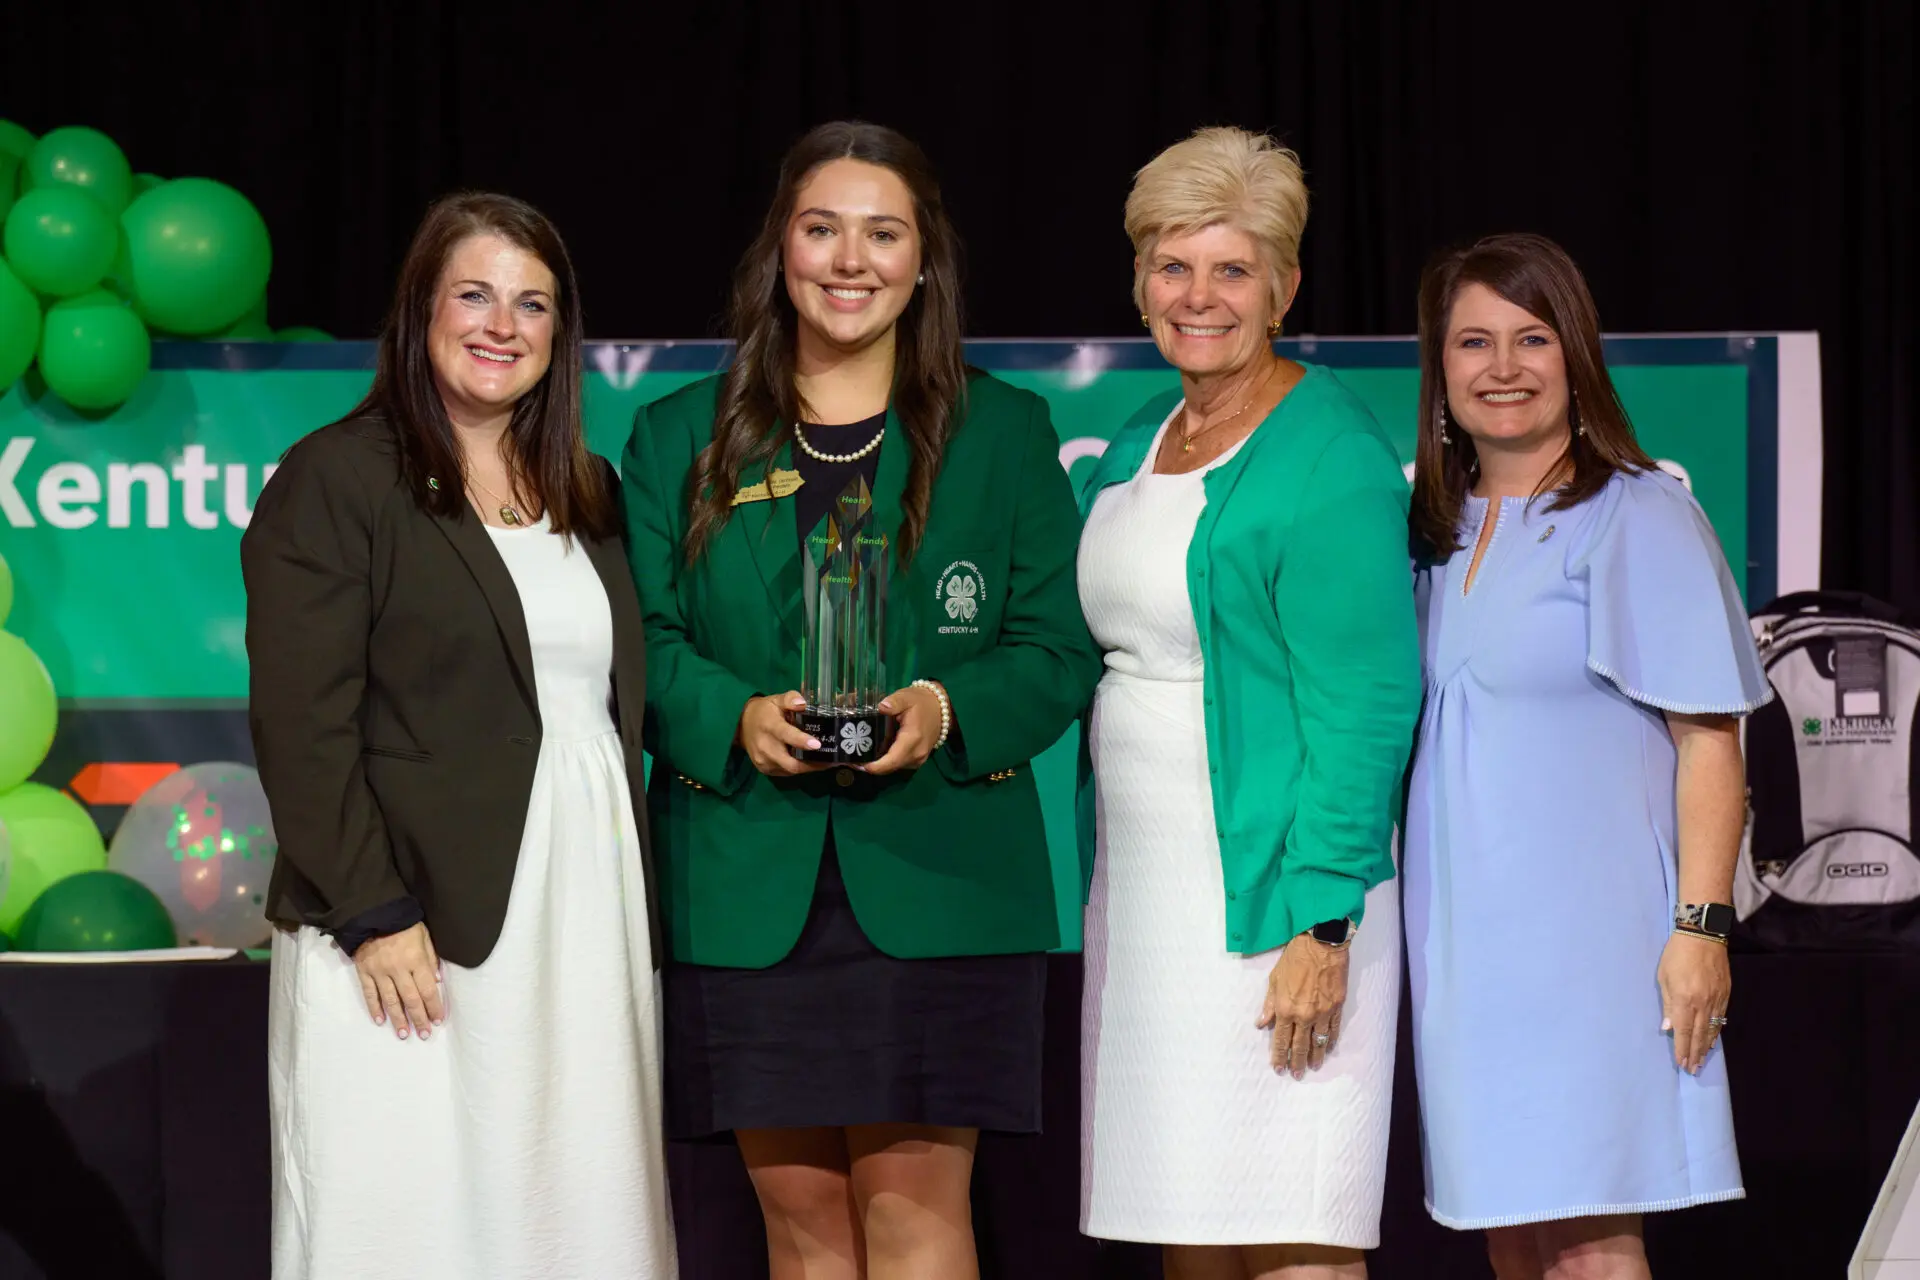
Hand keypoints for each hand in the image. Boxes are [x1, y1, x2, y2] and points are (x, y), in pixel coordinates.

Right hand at [353, 922, 444, 1040]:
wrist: (374, 914)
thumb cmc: (404, 925)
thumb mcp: (425, 936)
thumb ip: (431, 959)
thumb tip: (437, 982)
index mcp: (416, 961)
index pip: (428, 990)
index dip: (434, 1007)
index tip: (437, 1021)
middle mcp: (398, 969)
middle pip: (410, 999)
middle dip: (419, 1019)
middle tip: (424, 1035)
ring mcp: (380, 972)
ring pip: (390, 1001)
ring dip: (398, 1019)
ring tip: (404, 1034)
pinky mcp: (364, 972)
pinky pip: (370, 994)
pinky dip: (374, 1008)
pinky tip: (380, 1021)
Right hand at [737, 691, 829, 775]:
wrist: (741, 725)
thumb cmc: (764, 711)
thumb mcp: (776, 700)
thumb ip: (790, 699)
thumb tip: (802, 703)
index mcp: (769, 726)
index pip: (785, 735)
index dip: (801, 741)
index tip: (817, 744)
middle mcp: (765, 746)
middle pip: (790, 762)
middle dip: (812, 764)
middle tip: (831, 760)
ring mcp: (764, 761)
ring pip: (790, 770)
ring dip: (809, 768)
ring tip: (826, 762)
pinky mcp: (765, 769)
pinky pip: (786, 772)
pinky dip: (799, 769)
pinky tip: (810, 763)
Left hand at [860, 683, 947, 775]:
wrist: (942, 708)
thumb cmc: (921, 702)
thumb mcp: (906, 697)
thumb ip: (894, 702)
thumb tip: (881, 706)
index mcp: (912, 740)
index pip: (891, 761)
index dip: (873, 767)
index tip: (856, 763)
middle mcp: (916, 754)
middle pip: (889, 768)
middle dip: (870, 766)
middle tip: (851, 757)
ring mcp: (918, 759)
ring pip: (893, 767)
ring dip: (877, 765)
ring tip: (859, 754)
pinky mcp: (917, 759)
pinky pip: (898, 764)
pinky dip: (886, 761)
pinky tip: (874, 753)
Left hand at [1257, 931, 1349, 1079]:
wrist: (1321, 945)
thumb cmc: (1294, 959)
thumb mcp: (1275, 980)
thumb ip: (1269, 1005)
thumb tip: (1261, 1023)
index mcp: (1285, 1009)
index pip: (1281, 1039)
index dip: (1279, 1055)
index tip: (1278, 1068)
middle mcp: (1304, 1015)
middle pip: (1300, 1045)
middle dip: (1296, 1062)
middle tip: (1296, 1075)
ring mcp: (1323, 1013)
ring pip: (1318, 1042)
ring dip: (1315, 1057)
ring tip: (1312, 1068)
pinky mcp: (1337, 1007)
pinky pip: (1333, 1030)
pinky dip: (1330, 1042)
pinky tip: (1327, 1050)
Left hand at [1658, 930, 1731, 1073]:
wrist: (1703, 935)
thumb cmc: (1677, 954)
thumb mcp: (1664, 977)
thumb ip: (1667, 1004)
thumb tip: (1668, 1027)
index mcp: (1685, 999)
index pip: (1684, 1031)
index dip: (1682, 1049)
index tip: (1682, 1063)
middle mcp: (1703, 1003)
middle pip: (1699, 1035)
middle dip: (1695, 1053)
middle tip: (1693, 1069)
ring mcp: (1717, 999)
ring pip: (1712, 1029)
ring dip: (1706, 1046)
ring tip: (1702, 1060)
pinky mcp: (1726, 994)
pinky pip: (1721, 1018)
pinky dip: (1716, 1032)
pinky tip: (1713, 1040)